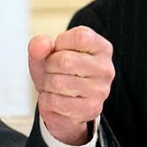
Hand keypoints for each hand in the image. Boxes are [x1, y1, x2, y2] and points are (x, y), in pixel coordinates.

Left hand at [28, 26, 114, 144]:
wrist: (60, 102)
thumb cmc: (56, 72)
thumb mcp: (44, 53)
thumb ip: (40, 45)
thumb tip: (42, 45)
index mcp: (101, 47)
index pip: (80, 37)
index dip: (60, 43)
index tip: (59, 51)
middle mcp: (106, 69)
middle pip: (65, 61)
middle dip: (48, 66)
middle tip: (53, 71)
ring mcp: (101, 91)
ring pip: (58, 83)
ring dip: (47, 85)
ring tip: (54, 85)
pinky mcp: (91, 110)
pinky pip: (55, 102)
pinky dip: (46, 101)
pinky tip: (55, 99)